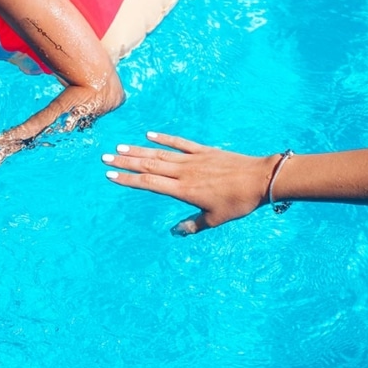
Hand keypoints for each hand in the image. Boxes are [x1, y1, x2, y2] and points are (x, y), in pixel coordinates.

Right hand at [103, 132, 278, 235]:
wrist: (261, 179)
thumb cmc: (239, 202)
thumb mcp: (216, 219)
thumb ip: (194, 225)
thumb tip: (175, 232)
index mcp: (183, 190)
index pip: (149, 183)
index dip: (128, 179)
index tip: (111, 175)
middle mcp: (183, 172)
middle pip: (149, 165)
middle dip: (125, 162)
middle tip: (105, 158)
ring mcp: (193, 159)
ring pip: (160, 154)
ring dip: (138, 150)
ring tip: (119, 148)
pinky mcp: (204, 151)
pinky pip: (180, 143)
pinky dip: (164, 138)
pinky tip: (150, 134)